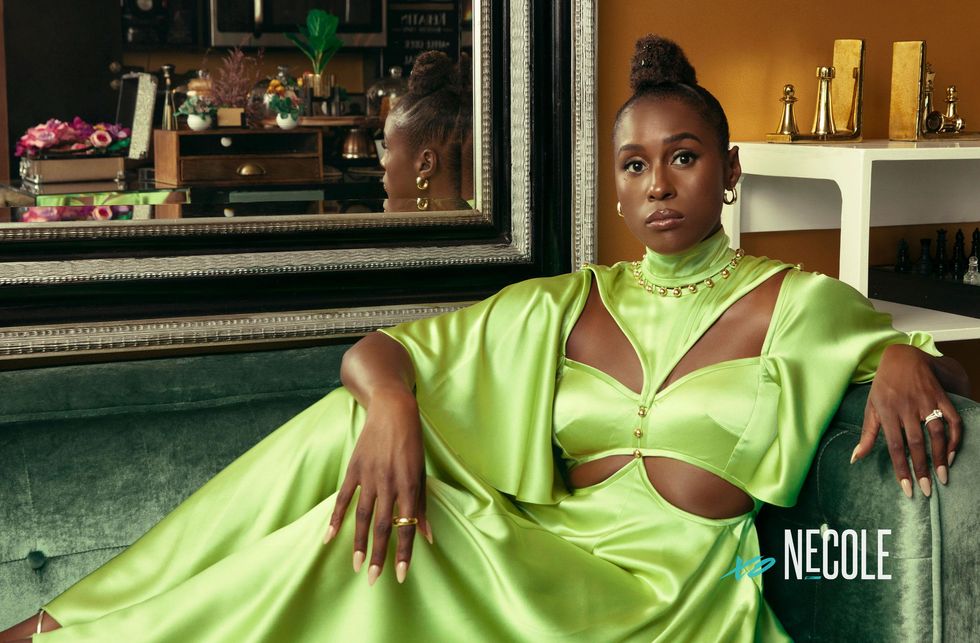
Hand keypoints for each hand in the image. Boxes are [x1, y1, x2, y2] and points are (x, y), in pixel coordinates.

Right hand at [324, 390, 432, 584]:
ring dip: (358, 543)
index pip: (407, 526)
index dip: (403, 552)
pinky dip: (336, 517)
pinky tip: (329, 537)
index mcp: (409, 485)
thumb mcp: (422, 472)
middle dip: (378, 555)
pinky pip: (343, 498)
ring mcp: (369, 476)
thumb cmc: (412, 443)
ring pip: (362, 516)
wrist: (393, 410)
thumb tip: (427, 536)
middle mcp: (389, 483)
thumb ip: (422, 504)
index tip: (400, 575)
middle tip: (373, 580)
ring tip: (355, 565)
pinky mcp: (354, 469)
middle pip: (382, 526)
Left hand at [852, 344, 961, 497]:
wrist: (902, 357)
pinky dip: (954, 437)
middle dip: (922, 469)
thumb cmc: (883, 386)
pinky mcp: (940, 397)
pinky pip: (952, 419)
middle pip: (916, 443)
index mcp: (887, 412)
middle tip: (927, 491)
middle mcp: (906, 408)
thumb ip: (867, 434)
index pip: (895, 446)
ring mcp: (926, 401)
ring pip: (936, 432)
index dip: (902, 468)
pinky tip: (952, 453)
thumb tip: (856, 459)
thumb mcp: (871, 408)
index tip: (908, 488)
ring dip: (941, 456)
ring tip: (943, 477)